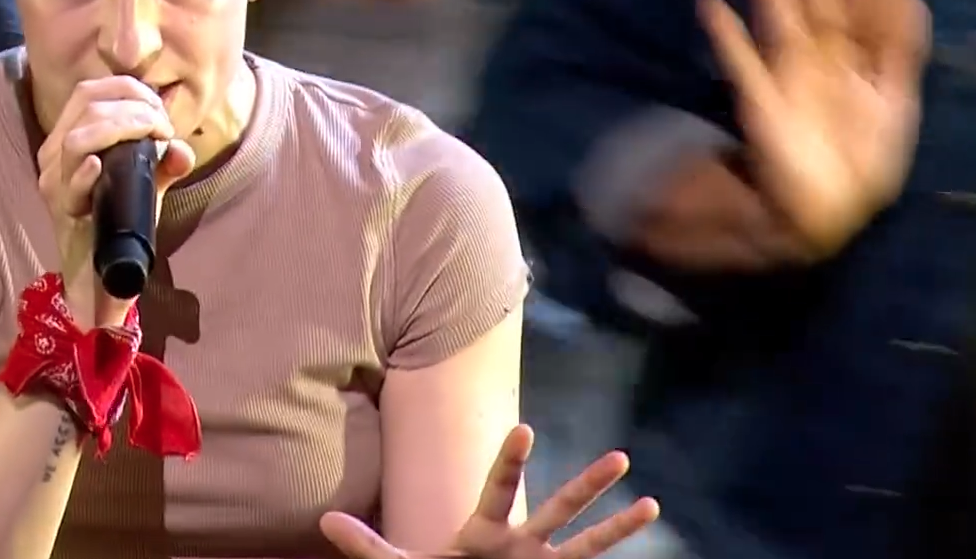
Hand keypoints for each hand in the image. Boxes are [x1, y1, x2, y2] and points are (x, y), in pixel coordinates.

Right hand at [37, 75, 196, 324]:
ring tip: (154, 136)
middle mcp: (55, 154)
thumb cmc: (121, 220)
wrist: (102, 274)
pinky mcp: (61, 210)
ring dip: (123, 127)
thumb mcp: (147, 183)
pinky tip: (100, 165)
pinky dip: (85, 171)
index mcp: (70, 136)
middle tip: (163, 125)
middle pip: (86, 103)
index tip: (159, 107)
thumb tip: (182, 150)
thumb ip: (166, 162)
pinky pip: (68, 183)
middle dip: (133, 106)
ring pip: (78, 137)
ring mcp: (54, 182)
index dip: (127, 89)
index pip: (89, 91)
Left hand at [319, 425, 658, 558]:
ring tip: (650, 501)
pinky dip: (614, 556)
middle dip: (587, 484)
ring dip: (618, 524)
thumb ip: (367, 546)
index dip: (511, 460)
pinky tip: (646, 537)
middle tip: (621, 456)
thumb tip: (324, 521)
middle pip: (558, 507)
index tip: (526, 429)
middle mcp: (521, 544)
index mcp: (484, 531)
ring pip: (587, 543)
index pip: (499, 488)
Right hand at [696, 0, 929, 260]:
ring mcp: (791, 75)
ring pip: (782, 18)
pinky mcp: (761, 103)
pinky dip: (726, 36)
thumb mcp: (898, 103)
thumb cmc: (865, 162)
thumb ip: (900, 47)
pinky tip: (710, 5)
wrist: (828, 213)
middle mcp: (826, 57)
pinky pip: (742, 64)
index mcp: (864, 57)